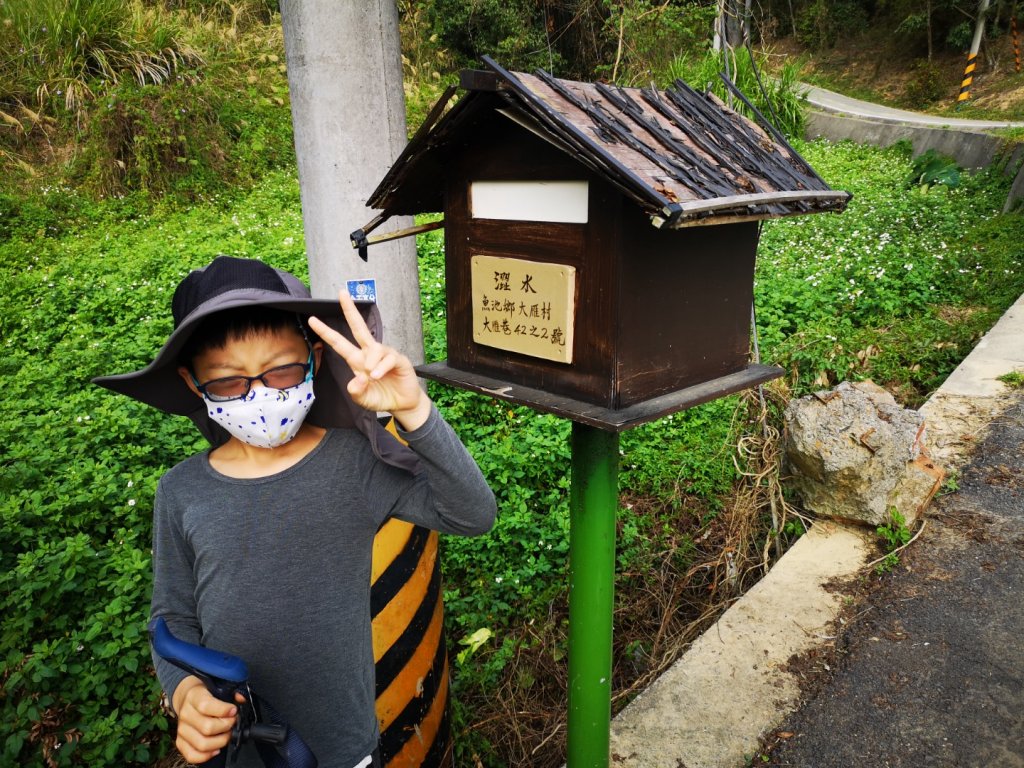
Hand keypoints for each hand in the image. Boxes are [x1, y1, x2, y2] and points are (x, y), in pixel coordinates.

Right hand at [172, 676, 244, 763]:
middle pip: (207, 728)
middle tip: (233, 723)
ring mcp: (182, 729)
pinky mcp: (180, 742)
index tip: (234, 711)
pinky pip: (192, 755)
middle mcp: (186, 714)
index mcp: (194, 697)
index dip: (223, 710)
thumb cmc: (205, 694)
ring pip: (202, 744)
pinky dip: (207, 756)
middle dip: (226, 727)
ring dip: (220, 742)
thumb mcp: (217, 687)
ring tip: (227, 734)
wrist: (187, 698)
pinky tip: (216, 748)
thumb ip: (232, 692)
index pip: (206, 706)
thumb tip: (242, 698)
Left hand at [309, 290, 431, 430]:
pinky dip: (381, 368)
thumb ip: (356, 392)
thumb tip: (359, 378)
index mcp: (357, 361)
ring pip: (374, 348)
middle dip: (350, 310)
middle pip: (358, 327)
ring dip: (370, 363)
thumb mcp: (363, 399)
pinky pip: (388, 358)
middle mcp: (369, 353)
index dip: (326, 332)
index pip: (339, 343)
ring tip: (372, 377)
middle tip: (341, 293)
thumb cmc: (381, 397)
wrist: (402, 404)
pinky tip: (378, 376)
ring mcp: (384, 355)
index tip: (312, 320)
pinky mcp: (398, 359)